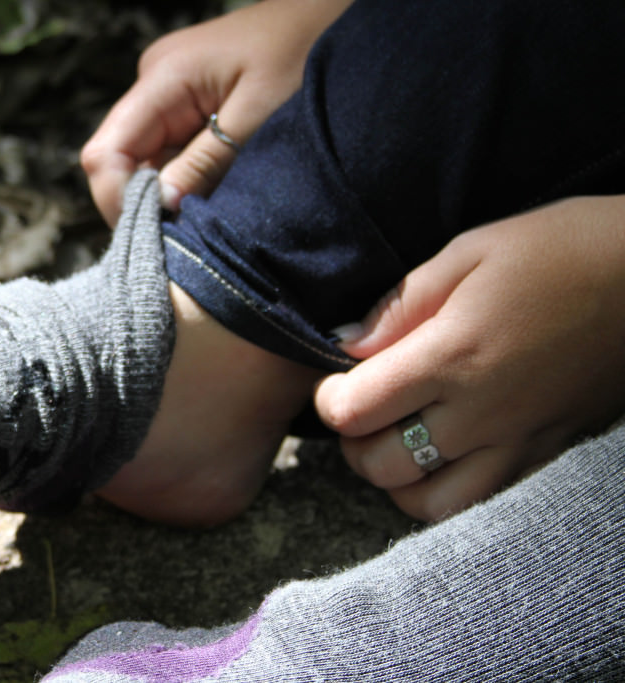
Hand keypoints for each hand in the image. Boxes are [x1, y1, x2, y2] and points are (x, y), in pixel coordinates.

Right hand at [81, 0, 353, 225]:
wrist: (332, 15)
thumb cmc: (306, 51)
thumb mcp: (259, 115)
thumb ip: (206, 161)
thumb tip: (163, 208)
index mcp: (163, 77)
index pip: (105, 152)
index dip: (117, 199)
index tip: (153, 236)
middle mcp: (154, 84)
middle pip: (118, 160)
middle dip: (142, 203)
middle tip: (180, 237)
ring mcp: (168, 95)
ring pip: (143, 161)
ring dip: (165, 194)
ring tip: (201, 218)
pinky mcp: (187, 105)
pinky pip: (168, 153)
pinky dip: (183, 181)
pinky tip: (210, 196)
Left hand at [314, 195, 624, 520]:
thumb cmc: (564, 249)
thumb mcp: (473, 250)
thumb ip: (402, 303)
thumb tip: (345, 345)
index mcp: (454, 355)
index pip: (354, 411)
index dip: (329, 398)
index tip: (338, 378)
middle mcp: (483, 412)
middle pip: (380, 465)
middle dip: (353, 440)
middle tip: (362, 406)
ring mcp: (519, 442)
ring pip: (427, 503)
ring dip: (394, 477)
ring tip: (396, 436)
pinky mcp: (547, 455)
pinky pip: (479, 503)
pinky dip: (443, 493)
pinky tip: (442, 454)